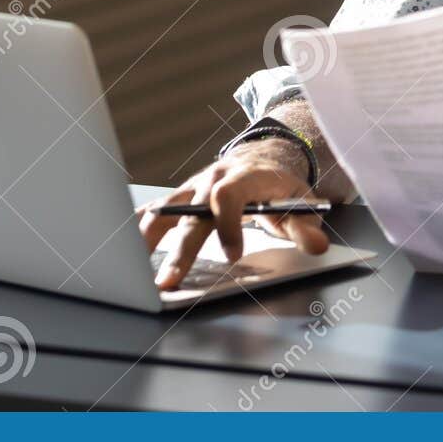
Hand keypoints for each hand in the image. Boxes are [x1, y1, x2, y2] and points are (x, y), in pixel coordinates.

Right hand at [138, 141, 327, 289]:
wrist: (264, 160)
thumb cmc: (281, 189)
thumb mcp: (301, 205)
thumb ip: (307, 228)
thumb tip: (317, 246)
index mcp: (245, 177)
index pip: (230, 195)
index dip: (228, 224)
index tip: (234, 255)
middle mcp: (213, 179)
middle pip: (193, 213)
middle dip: (182, 249)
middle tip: (170, 281)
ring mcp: (194, 187)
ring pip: (167, 211)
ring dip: (149, 240)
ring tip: (133, 269)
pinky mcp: (181, 197)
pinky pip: (156, 211)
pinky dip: (140, 228)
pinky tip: (125, 249)